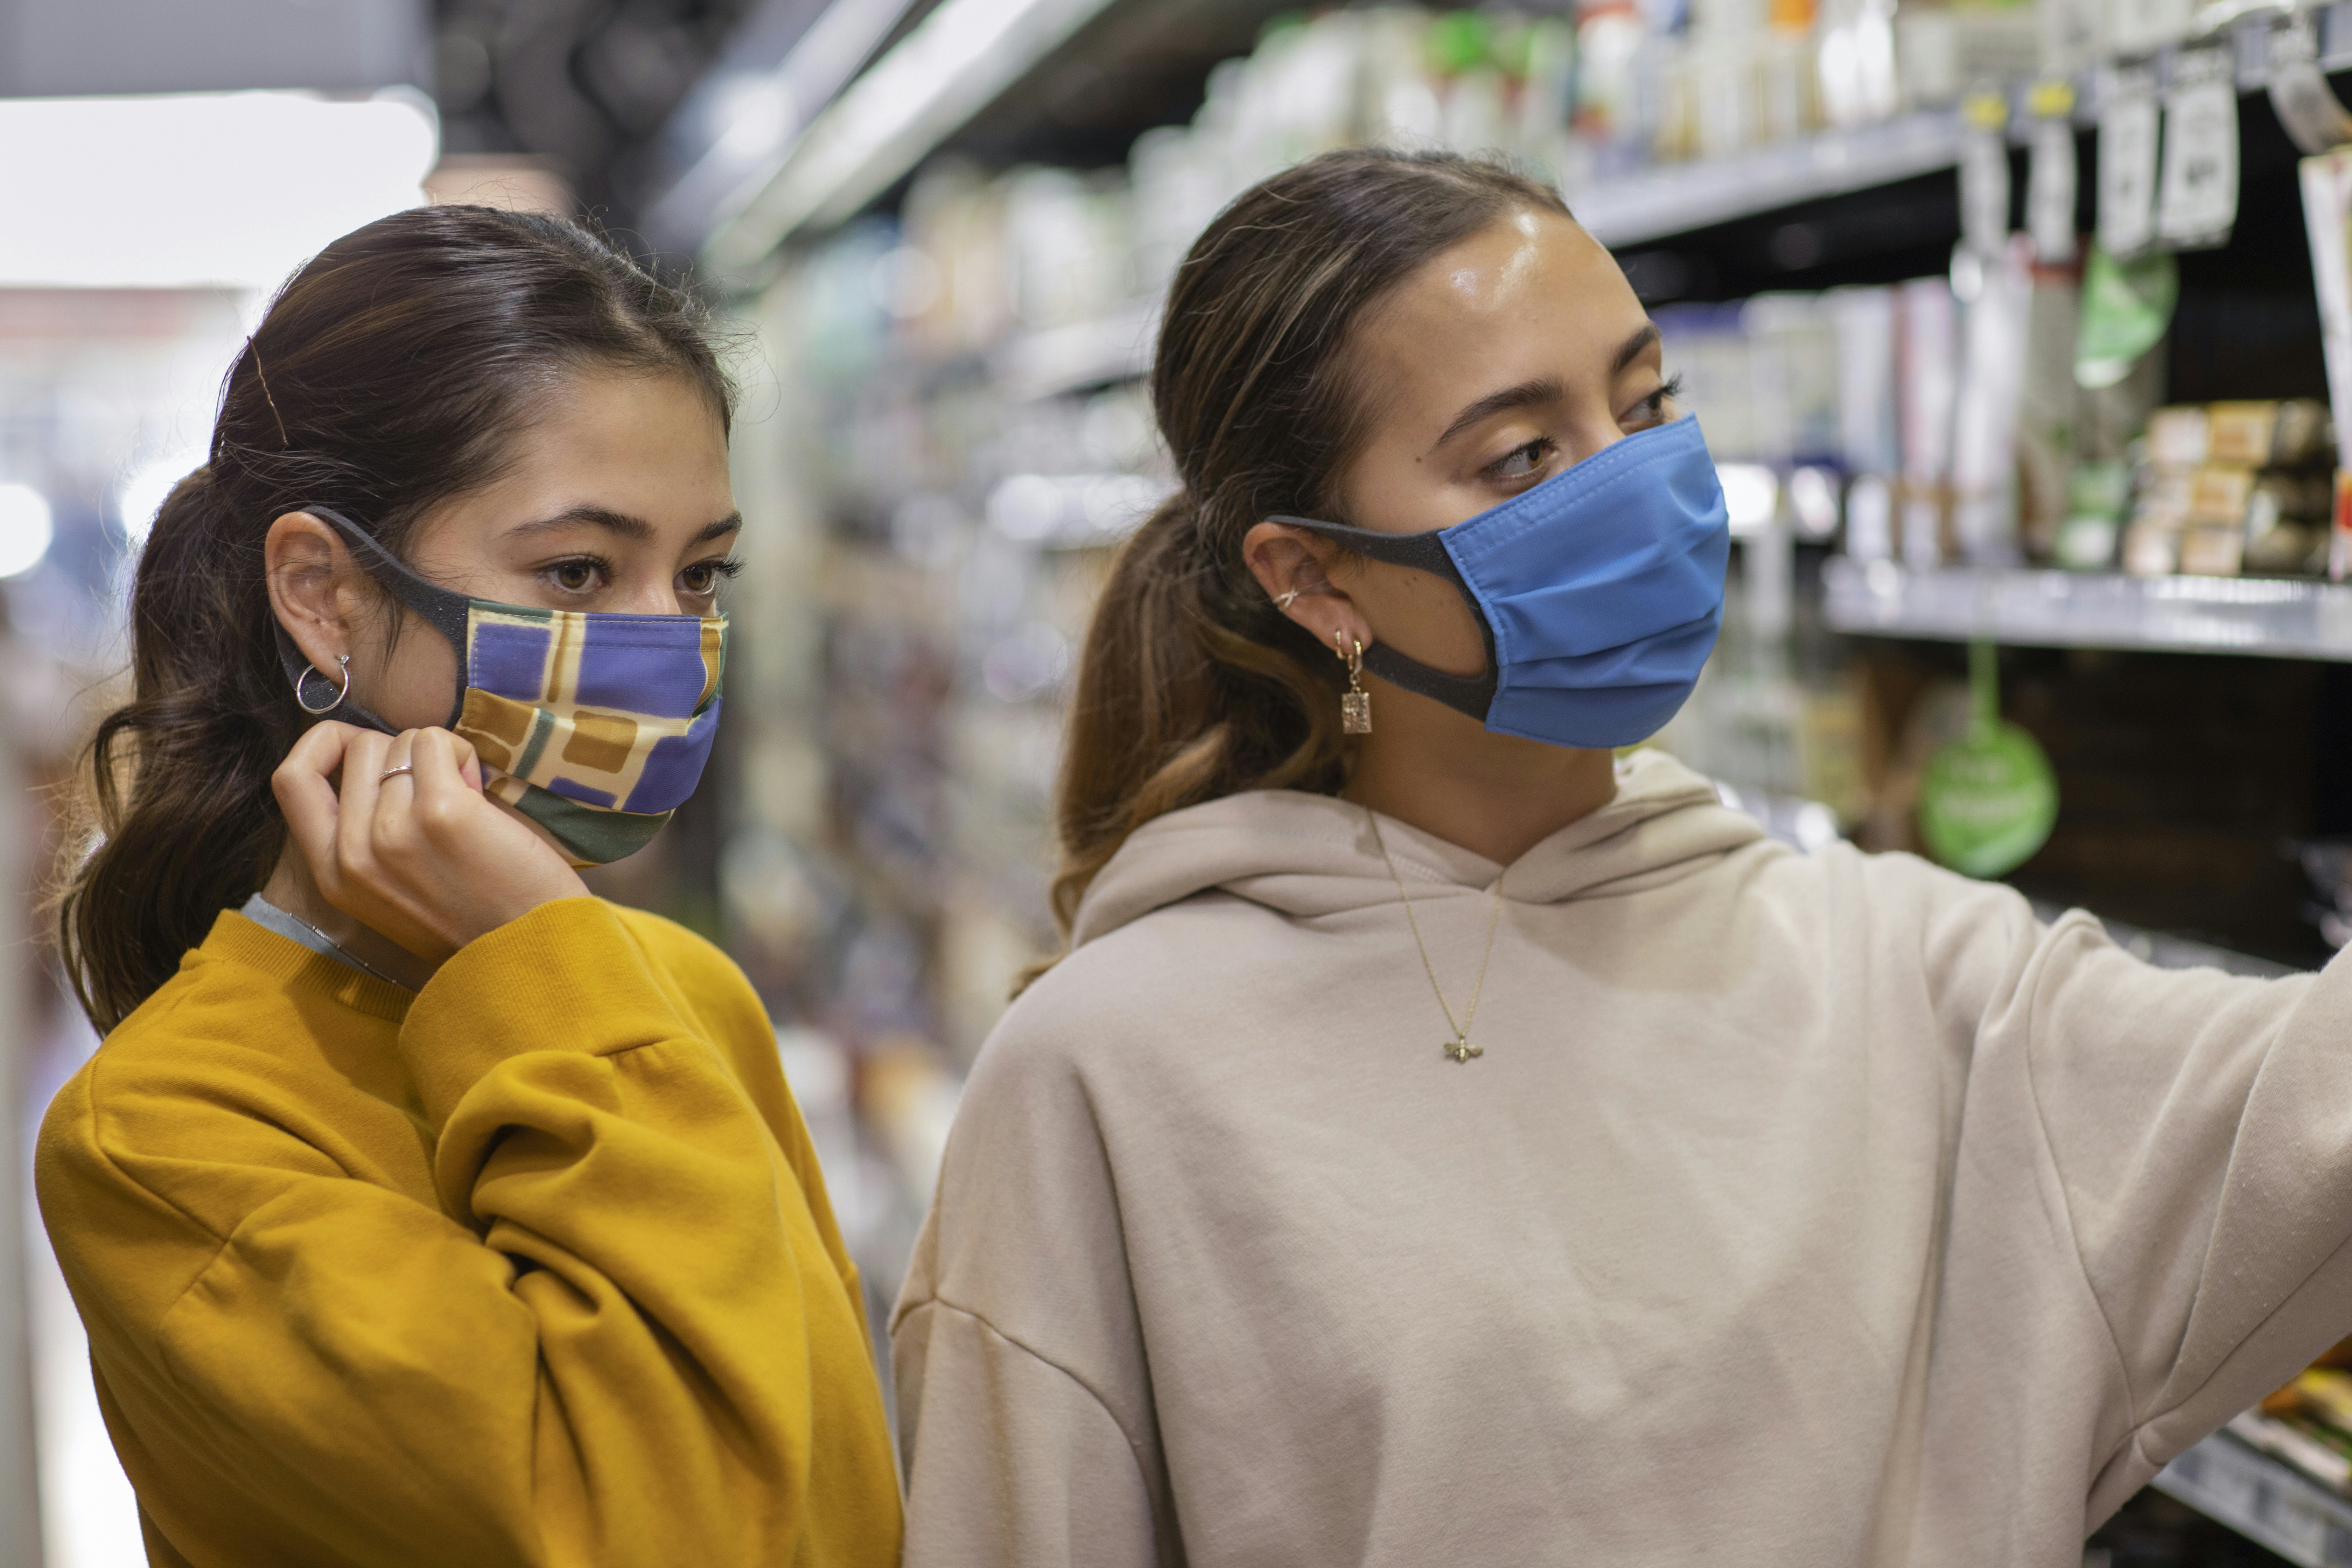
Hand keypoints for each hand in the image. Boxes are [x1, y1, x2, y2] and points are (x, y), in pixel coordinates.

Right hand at [273, 724, 589, 961]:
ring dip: (439, 756)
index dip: (324, 746)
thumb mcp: (388, 889)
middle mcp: (353, 853)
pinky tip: (480, 794)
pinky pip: (436, 740)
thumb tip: (369, 761)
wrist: (529, 950)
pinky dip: (462, 753)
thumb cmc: (472, 915)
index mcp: (333, 873)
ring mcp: (392, 831)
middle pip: (359, 749)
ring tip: (465, 803)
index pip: (290, 779)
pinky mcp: (441, 812)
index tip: (364, 749)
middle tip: (438, 792)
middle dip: (402, 754)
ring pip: (402, 740)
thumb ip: (362, 835)